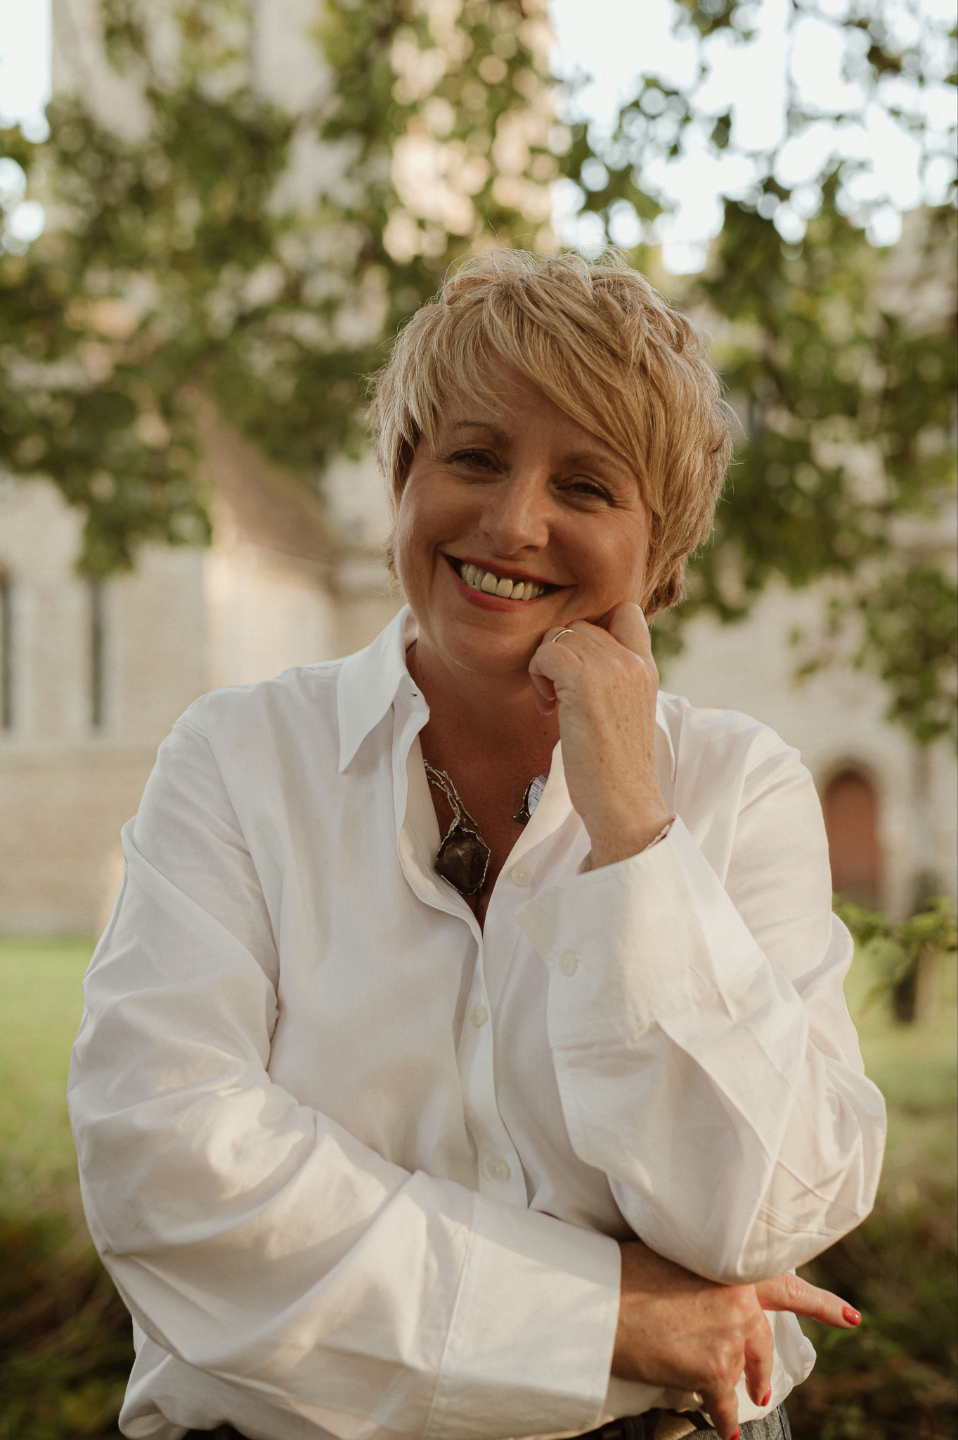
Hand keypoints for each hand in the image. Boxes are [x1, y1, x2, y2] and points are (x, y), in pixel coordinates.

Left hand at [528, 603, 670, 865]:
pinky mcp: (585, 681)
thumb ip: (612, 680)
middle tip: (561, 698)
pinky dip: (537, 676)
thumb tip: (572, 660)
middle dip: (561, 656)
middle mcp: (632, 661)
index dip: (594, 627)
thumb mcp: (625, 712)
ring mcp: (611, 668)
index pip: (626, 611)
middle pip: (579, 626)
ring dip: (546, 668)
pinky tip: (549, 708)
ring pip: (559, 636)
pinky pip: (545, 653)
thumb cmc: (615, 769)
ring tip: (555, 705)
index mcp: (646, 667)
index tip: (579, 666)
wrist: (623, 803)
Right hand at [613, 1240, 860, 1439]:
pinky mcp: (713, 1373)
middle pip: (763, 1343)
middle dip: (761, 1368)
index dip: (821, 1304)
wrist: (602, 1301)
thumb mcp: (672, 1255)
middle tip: (762, 1386)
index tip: (851, 1318)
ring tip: (715, 1391)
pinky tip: (727, 1431)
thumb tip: (699, 1287)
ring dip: (725, 1383)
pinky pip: (723, 1406)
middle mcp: (740, 1303)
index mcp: (731, 1268)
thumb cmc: (625, 1272)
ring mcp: (730, 1340)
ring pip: (737, 1373)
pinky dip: (723, 1420)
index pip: (787, 1285)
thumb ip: (700, 1269)